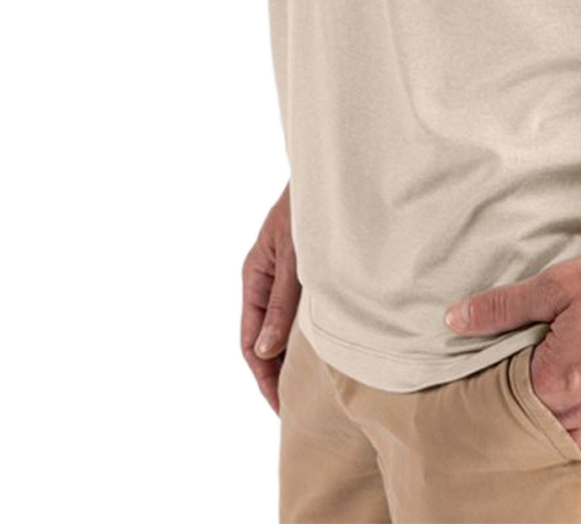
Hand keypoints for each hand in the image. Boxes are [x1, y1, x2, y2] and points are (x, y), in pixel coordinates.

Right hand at [241, 179, 298, 412]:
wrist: (332, 172)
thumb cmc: (309, 209)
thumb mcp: (295, 259)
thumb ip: (281, 304)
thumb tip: (264, 352)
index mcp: (254, 277)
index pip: (248, 341)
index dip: (262, 376)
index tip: (279, 405)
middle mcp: (264, 279)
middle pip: (261, 339)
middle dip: (273, 374)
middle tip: (293, 408)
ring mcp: (282, 275)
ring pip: (279, 327)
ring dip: (288, 356)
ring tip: (306, 388)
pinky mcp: (302, 270)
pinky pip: (296, 311)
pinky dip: (303, 334)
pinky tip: (321, 349)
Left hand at [444, 239, 580, 456]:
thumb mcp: (560, 284)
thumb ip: (505, 306)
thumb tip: (456, 319)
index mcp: (555, 385)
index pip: (507, 397)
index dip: (499, 377)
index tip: (497, 360)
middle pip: (537, 424)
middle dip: (526, 403)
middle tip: (527, 372)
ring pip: (571, 437)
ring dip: (559, 418)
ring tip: (557, 386)